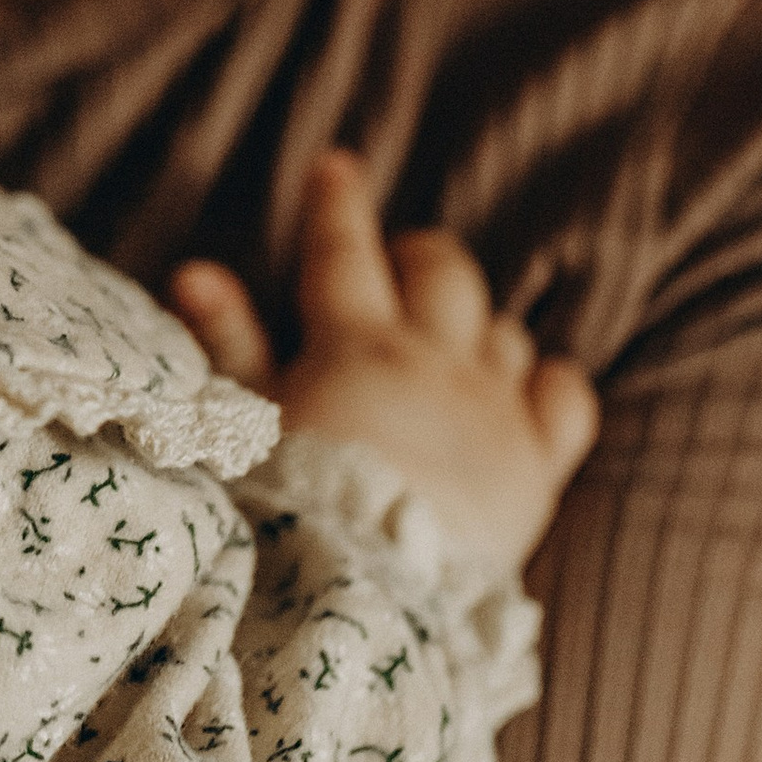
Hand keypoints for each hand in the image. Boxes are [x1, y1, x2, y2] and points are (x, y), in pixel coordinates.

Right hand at [168, 150, 595, 573]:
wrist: (370, 597)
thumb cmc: (292, 509)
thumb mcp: (244, 425)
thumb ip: (228, 345)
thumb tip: (196, 271)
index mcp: (357, 346)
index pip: (344, 250)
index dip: (337, 203)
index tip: (336, 165)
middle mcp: (436, 361)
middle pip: (444, 273)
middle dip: (419, 257)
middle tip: (396, 266)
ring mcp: (493, 409)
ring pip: (503, 333)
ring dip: (476, 328)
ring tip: (447, 345)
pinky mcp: (536, 463)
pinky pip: (564, 398)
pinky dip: (548, 385)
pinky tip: (527, 391)